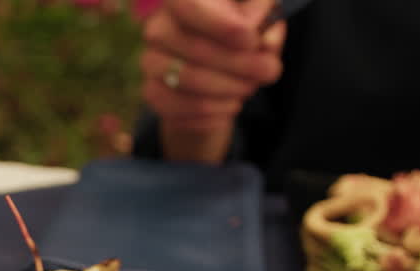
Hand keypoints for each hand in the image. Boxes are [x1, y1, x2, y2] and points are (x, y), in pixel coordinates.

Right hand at [139, 0, 285, 161]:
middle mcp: (158, 27)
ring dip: (229, 88)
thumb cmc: (242, 34)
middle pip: (195, 49)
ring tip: (250, 87)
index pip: (189, 6)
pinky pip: (181, 108)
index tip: (251, 40)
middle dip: (240, 64)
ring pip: (190, 81)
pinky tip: (232, 104)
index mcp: (182, 1)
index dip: (220, 25)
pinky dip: (214, 110)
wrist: (215, 68)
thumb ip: (266, 22)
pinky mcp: (151, 92)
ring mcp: (150, 61)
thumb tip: (263, 44)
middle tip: (269, 70)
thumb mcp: (261, 18)